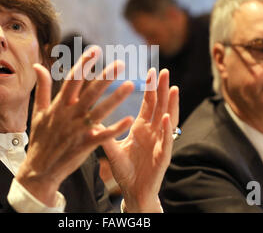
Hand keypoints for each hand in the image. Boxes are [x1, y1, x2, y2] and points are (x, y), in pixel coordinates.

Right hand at [15, 46, 134, 206]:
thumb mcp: (38, 111)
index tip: (95, 49)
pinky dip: (115, 128)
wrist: (39, 168)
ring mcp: (78, 130)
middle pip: (90, 92)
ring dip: (115, 98)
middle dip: (105, 77)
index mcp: (59, 105)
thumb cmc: (40, 138)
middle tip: (120, 63)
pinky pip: (103, 135)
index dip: (84, 64)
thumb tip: (38, 66)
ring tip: (130, 85)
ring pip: (99, 111)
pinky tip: (128, 119)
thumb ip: (42, 88)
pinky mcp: (85, 145)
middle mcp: (69, 115)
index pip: (73, 80)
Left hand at [101, 68, 178, 211]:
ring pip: (167, 120)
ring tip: (172, 88)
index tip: (151, 71)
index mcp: (141, 128)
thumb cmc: (125, 170)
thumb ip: (104, 133)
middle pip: (160, 106)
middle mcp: (153, 132)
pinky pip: (165, 141)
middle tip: (163, 71)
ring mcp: (160, 143)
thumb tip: (90, 118)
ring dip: (170, 104)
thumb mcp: (112, 149)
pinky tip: (164, 117)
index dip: (150, 88)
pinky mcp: (162, 157)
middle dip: (162, 89)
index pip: (148, 104)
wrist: (132, 192)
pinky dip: (166, 129)